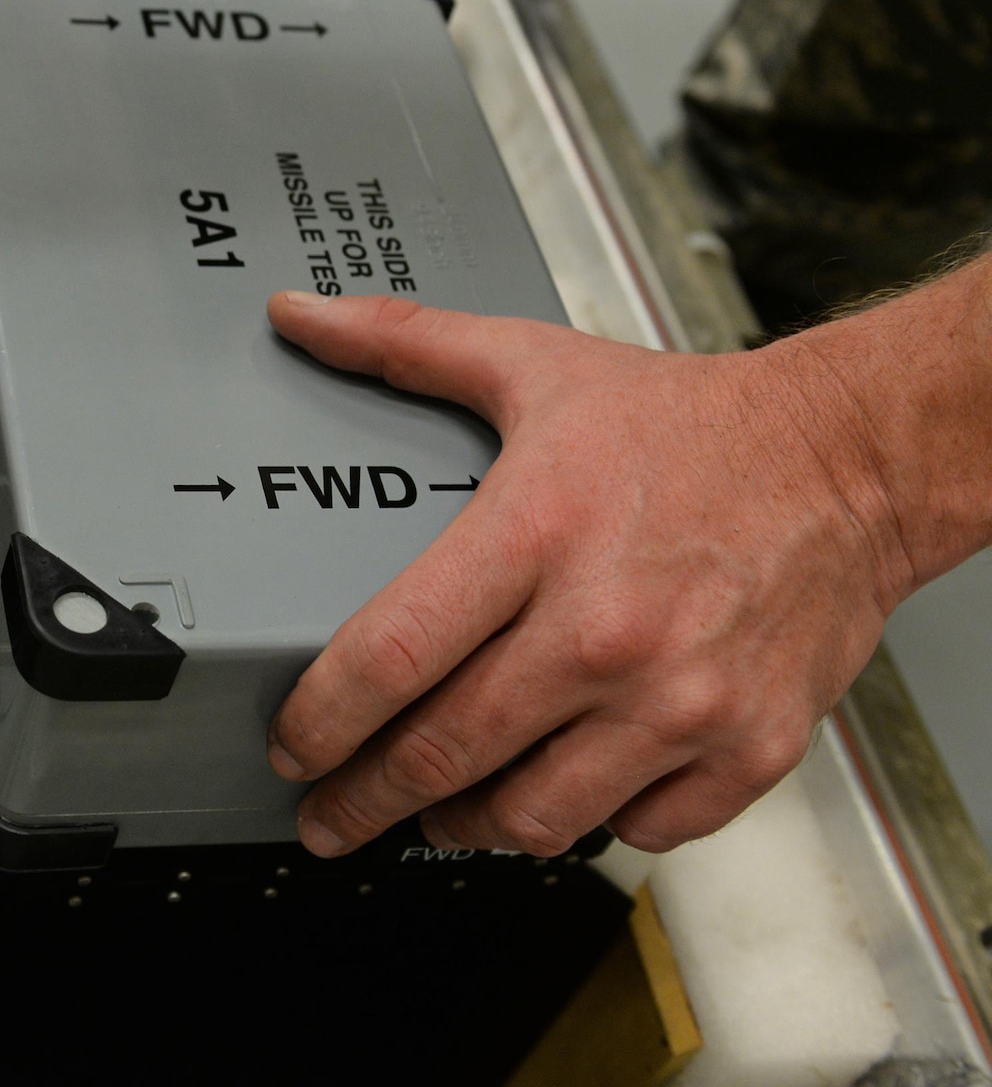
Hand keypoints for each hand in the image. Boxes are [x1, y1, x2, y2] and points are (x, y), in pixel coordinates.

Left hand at [262, 291, 915, 856]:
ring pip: (534, 815)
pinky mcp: (748, 748)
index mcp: (537, 534)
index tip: (291, 747)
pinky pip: (639, 829)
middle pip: (446, 753)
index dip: (321, 719)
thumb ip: (404, 345)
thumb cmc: (691, 426)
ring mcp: (682, 700)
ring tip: (439, 809)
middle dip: (366, 797)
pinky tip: (564, 788)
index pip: (392, 655)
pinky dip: (593, 821)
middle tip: (331, 811)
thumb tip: (302, 316)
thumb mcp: (532, 365)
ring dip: (468, 823)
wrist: (855, 459)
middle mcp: (605, 629)